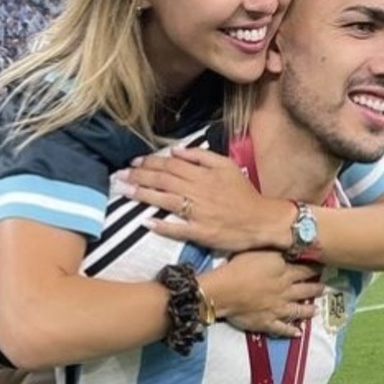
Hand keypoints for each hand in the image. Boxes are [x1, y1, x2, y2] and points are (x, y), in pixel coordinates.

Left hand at [120, 148, 289, 252]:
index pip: (170, 166)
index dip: (150, 163)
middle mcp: (198, 192)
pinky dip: (162, 226)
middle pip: (164, 181)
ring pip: (166, 201)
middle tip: (121, 175)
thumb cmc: (244, 193)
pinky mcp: (201, 232)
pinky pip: (179, 229)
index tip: (134, 163)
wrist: (262, 220)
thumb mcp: (227, 166)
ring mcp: (199, 213)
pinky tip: (146, 222)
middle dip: (140, 177)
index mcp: (204, 175)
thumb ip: (202, 156)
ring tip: (126, 192)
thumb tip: (176, 151)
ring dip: (144, 196)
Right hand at [200, 250, 323, 338]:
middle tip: (324, 288)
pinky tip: (298, 334)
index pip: (304, 269)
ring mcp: (277, 309)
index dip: (314, 268)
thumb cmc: (238, 267)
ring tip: (315, 310)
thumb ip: (276, 252)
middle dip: (316, 288)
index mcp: (283, 272)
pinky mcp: (267, 322)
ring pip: (298, 310)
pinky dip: (291, 331)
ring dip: (308, 310)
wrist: (224, 291)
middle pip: (305, 289)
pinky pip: (282, 328)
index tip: (323, 267)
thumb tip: (290, 250)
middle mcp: (285, 291)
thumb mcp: (260, 251)